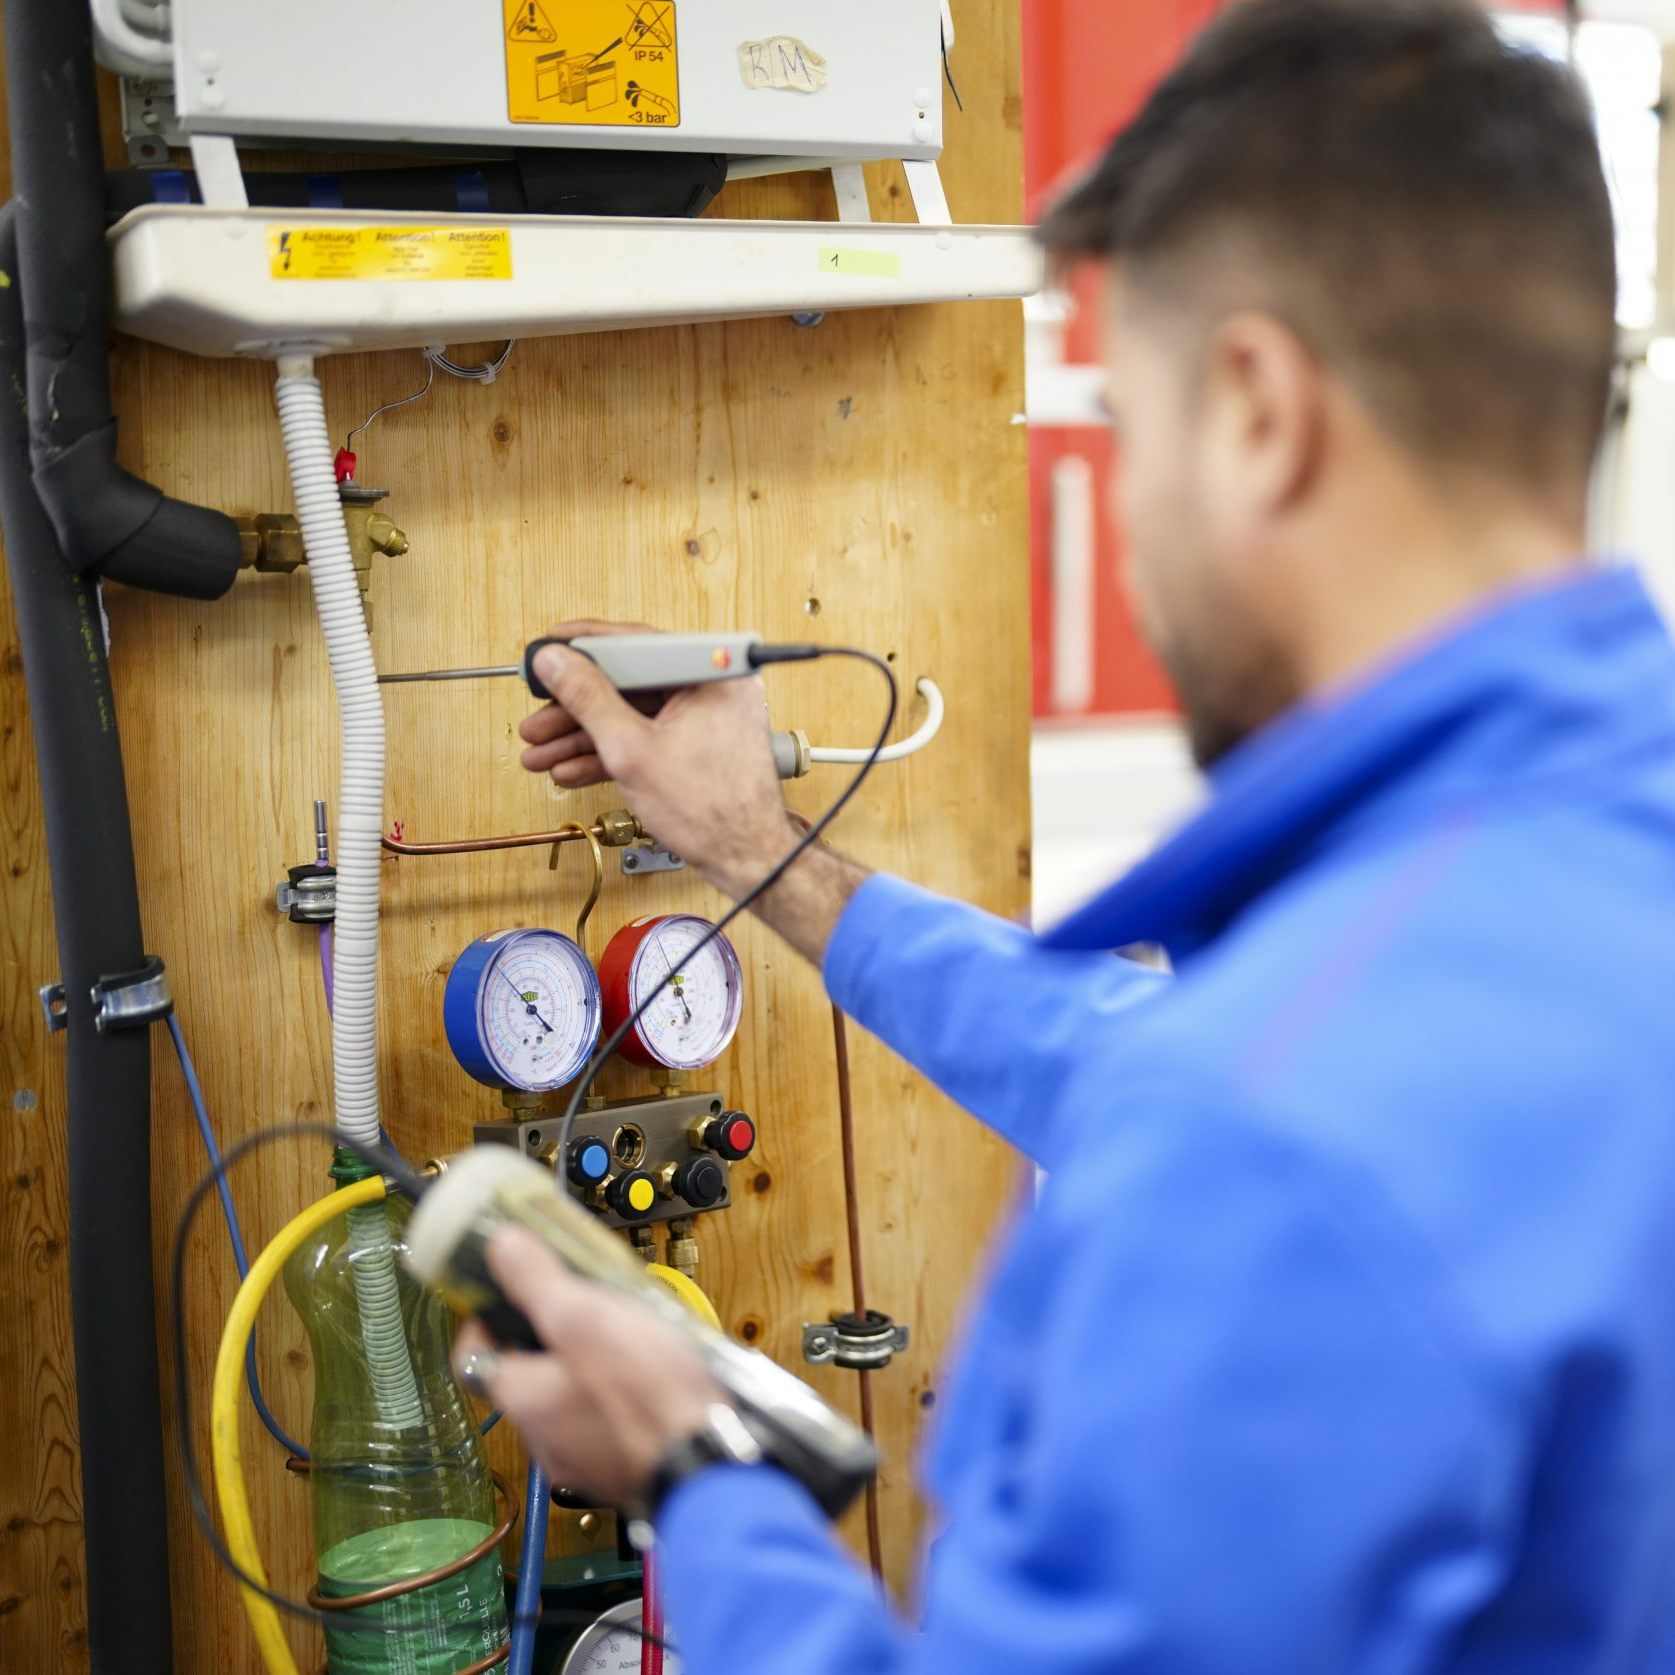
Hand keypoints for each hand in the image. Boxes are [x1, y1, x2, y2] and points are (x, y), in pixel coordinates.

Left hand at [453, 1224, 724, 1508]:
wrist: (711, 1463)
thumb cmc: (647, 1395)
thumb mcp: (586, 1317)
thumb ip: (539, 1281)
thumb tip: (501, 1247)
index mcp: (525, 1399)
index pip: (472, 1358)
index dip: (482, 1321)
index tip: (502, 1293)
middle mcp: (545, 1438)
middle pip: (527, 1378)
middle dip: (548, 1339)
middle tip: (579, 1303)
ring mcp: (586, 1460)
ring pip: (569, 1402)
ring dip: (587, 1369)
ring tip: (624, 1334)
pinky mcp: (625, 1468)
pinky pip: (608, 1423)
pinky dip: (620, 1398)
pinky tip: (652, 1377)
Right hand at [517, 620, 792, 898]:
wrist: (745, 861)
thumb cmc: (713, 813)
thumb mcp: (632, 750)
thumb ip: (588, 699)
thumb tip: (556, 661)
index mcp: (709, 675)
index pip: (636, 642)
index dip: (584, 648)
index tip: (550, 650)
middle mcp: (712, 689)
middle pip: (628, 683)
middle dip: (575, 707)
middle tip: (538, 714)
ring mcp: (705, 719)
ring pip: (631, 714)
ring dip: (583, 735)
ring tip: (541, 751)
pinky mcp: (696, 746)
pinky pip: (646, 736)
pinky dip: (610, 751)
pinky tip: (570, 767)